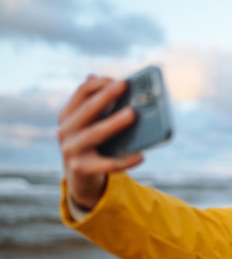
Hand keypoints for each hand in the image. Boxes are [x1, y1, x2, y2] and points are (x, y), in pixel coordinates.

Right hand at [57, 75, 143, 209]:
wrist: (80, 179)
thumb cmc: (92, 146)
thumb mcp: (92, 126)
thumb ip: (99, 106)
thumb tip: (111, 82)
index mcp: (68, 116)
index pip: (82, 93)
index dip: (100, 83)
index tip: (120, 79)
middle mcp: (65, 131)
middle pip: (88, 109)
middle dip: (106, 96)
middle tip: (124, 86)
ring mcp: (71, 150)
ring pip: (95, 134)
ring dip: (113, 122)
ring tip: (132, 114)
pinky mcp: (81, 169)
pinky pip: (107, 164)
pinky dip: (124, 161)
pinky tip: (141, 156)